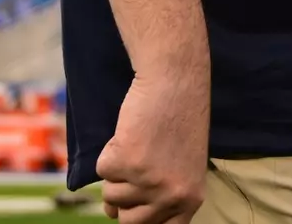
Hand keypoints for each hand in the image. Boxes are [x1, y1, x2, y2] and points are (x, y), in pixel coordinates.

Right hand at [96, 74, 208, 223]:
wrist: (174, 81)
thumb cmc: (179, 118)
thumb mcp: (183, 165)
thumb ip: (161, 194)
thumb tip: (117, 216)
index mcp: (190, 199)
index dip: (141, 222)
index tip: (130, 213)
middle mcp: (171, 196)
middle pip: (129, 223)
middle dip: (122, 202)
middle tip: (132, 172)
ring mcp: (147, 181)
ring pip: (111, 196)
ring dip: (116, 173)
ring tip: (137, 144)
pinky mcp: (125, 162)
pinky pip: (102, 169)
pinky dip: (108, 151)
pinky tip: (129, 133)